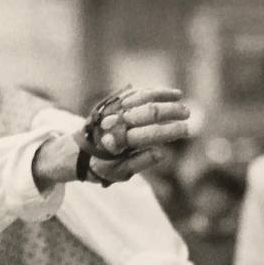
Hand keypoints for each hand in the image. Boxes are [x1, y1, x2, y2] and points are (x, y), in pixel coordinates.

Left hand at [33, 87, 190, 188]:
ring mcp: (114, 109)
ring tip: (181, 99)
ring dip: (165, 97)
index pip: (149, 134)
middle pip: (148, 112)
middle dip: (171, 112)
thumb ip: (140, 163)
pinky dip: (154, 91)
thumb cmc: (101, 165)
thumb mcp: (118, 173)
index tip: (186, 130)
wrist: (76, 151)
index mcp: (118, 143)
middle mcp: (116, 122)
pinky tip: (169, 93)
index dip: (169, 131)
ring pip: (143, 97)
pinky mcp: (113, 101)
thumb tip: (161, 153)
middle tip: (187, 114)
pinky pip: (136, 92)